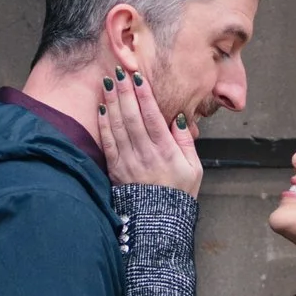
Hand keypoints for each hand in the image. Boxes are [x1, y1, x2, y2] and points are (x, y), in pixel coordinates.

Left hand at [96, 65, 203, 197]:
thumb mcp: (194, 169)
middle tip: (119, 71)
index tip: (138, 77)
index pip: (152, 117)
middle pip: (132, 117)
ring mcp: (127, 162)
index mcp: (166, 152)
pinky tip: (101, 107)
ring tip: (107, 82)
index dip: (144, 96)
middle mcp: (145, 154)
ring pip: (117, 126)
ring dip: (111, 102)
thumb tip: (177, 119)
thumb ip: (185, 142)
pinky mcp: (115, 169)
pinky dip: (103, 123)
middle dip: (124, 92)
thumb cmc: (179, 194)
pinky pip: (107, 142)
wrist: (158, 224)